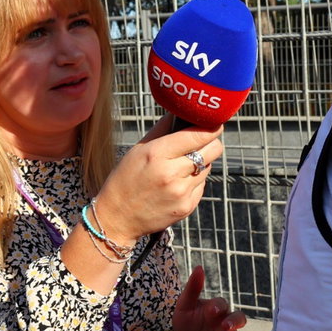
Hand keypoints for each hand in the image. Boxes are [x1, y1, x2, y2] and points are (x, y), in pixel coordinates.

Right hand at [91, 116, 223, 241]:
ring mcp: (182, 193)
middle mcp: (172, 174)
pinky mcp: (187, 207)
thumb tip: (181, 113)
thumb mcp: (138, 149)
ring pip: (208, 167)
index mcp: (158, 154)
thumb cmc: (125, 179)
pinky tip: (177, 184)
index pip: (198, 135)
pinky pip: (202, 185)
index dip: (211, 127)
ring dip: (201, 163)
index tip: (214, 123)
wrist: (118, 217)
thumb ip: (162, 130)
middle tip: (201, 142)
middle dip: (211, 143)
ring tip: (180, 167)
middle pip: (213, 150)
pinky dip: (195, 181)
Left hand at [172, 266, 245, 330]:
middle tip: (225, 327)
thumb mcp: (184, 306)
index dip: (219, 306)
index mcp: (217, 309)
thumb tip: (199, 267)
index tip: (212, 310)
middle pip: (240, 319)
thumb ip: (192, 288)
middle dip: (235, 322)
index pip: (223, 304)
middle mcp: (225, 323)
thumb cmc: (186, 322)